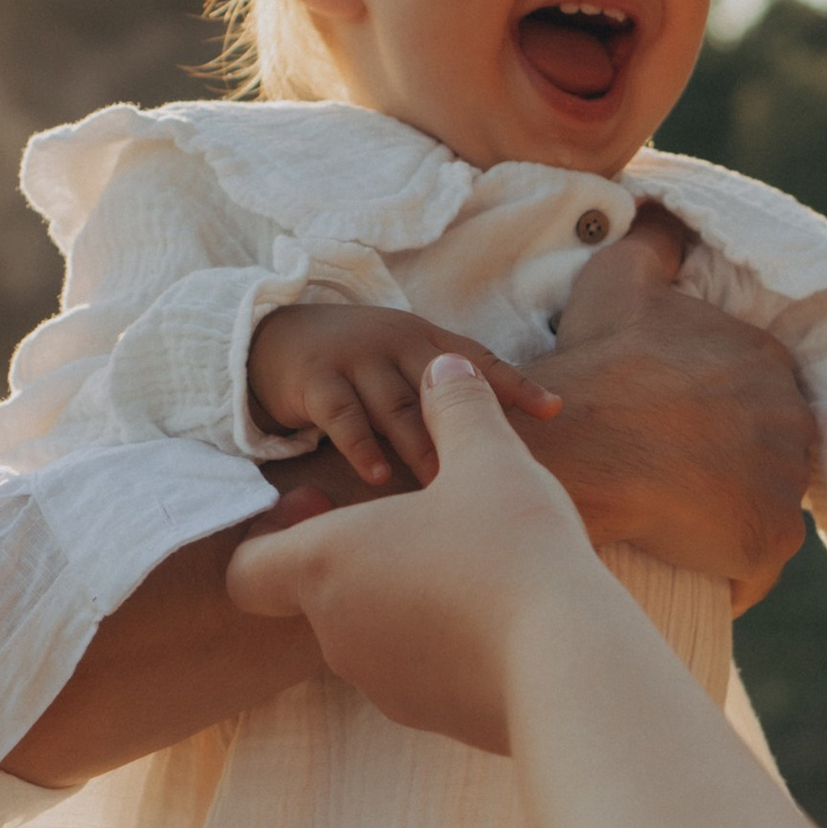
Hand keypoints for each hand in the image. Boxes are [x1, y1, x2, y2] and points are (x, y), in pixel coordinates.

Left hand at [230, 350, 600, 751]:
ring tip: (470, 564)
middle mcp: (337, 633)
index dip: (274, 532)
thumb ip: (458, 408)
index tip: (325, 499)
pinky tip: (502, 617)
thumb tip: (447, 368)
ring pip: (372, 632)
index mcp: (326, 566)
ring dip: (404, 597)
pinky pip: (421, 671)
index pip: (247, 567)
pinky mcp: (432, 717)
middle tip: (416, 519)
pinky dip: (443, 642)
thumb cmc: (512, 551)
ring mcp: (383, 684)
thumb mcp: (489, 459)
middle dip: (358, 555)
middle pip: (317, 593)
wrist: (570, 665)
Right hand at [249, 300, 560, 487]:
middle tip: (495, 477)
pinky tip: (380, 478)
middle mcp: (395, 341)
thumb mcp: (404, 371)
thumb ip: (445, 401)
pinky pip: (344, 416)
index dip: (516, 384)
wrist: (273, 341)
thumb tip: (506, 450)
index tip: (554, 410)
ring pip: (397, 405)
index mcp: (425, 340)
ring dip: (421, 447)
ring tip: (443, 487)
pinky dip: (363, 447)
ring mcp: (355, 358)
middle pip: (440, 388)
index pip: (479, 360)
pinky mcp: (316, 380)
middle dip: (467, 432)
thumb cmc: (358, 370)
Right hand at [542, 223, 812, 607]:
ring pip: (764, 508)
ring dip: (732, 518)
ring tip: (678, 524)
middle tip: (673, 481)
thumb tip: (665, 210)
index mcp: (767, 360)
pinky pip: (755, 567)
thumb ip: (655, 239)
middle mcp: (792, 418)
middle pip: (768, 454)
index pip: (756, 397)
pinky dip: (729, 572)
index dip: (715, 417)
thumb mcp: (621, 279)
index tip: (673, 432)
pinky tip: (689, 565)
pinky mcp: (767, 541)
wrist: (575, 447)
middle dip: (732, 469)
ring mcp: (784, 483)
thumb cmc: (596, 366)